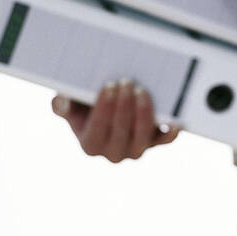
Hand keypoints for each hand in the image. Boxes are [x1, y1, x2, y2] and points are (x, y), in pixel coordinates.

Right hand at [52, 81, 180, 161]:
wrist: (104, 112)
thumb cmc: (84, 108)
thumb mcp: (69, 107)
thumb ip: (62, 106)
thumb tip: (62, 102)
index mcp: (90, 145)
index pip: (99, 128)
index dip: (104, 107)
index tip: (109, 86)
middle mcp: (113, 153)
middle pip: (121, 131)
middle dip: (124, 105)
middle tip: (127, 82)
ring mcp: (135, 150)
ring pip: (142, 136)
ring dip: (144, 113)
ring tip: (142, 90)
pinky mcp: (153, 143)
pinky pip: (165, 141)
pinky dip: (171, 133)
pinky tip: (174, 121)